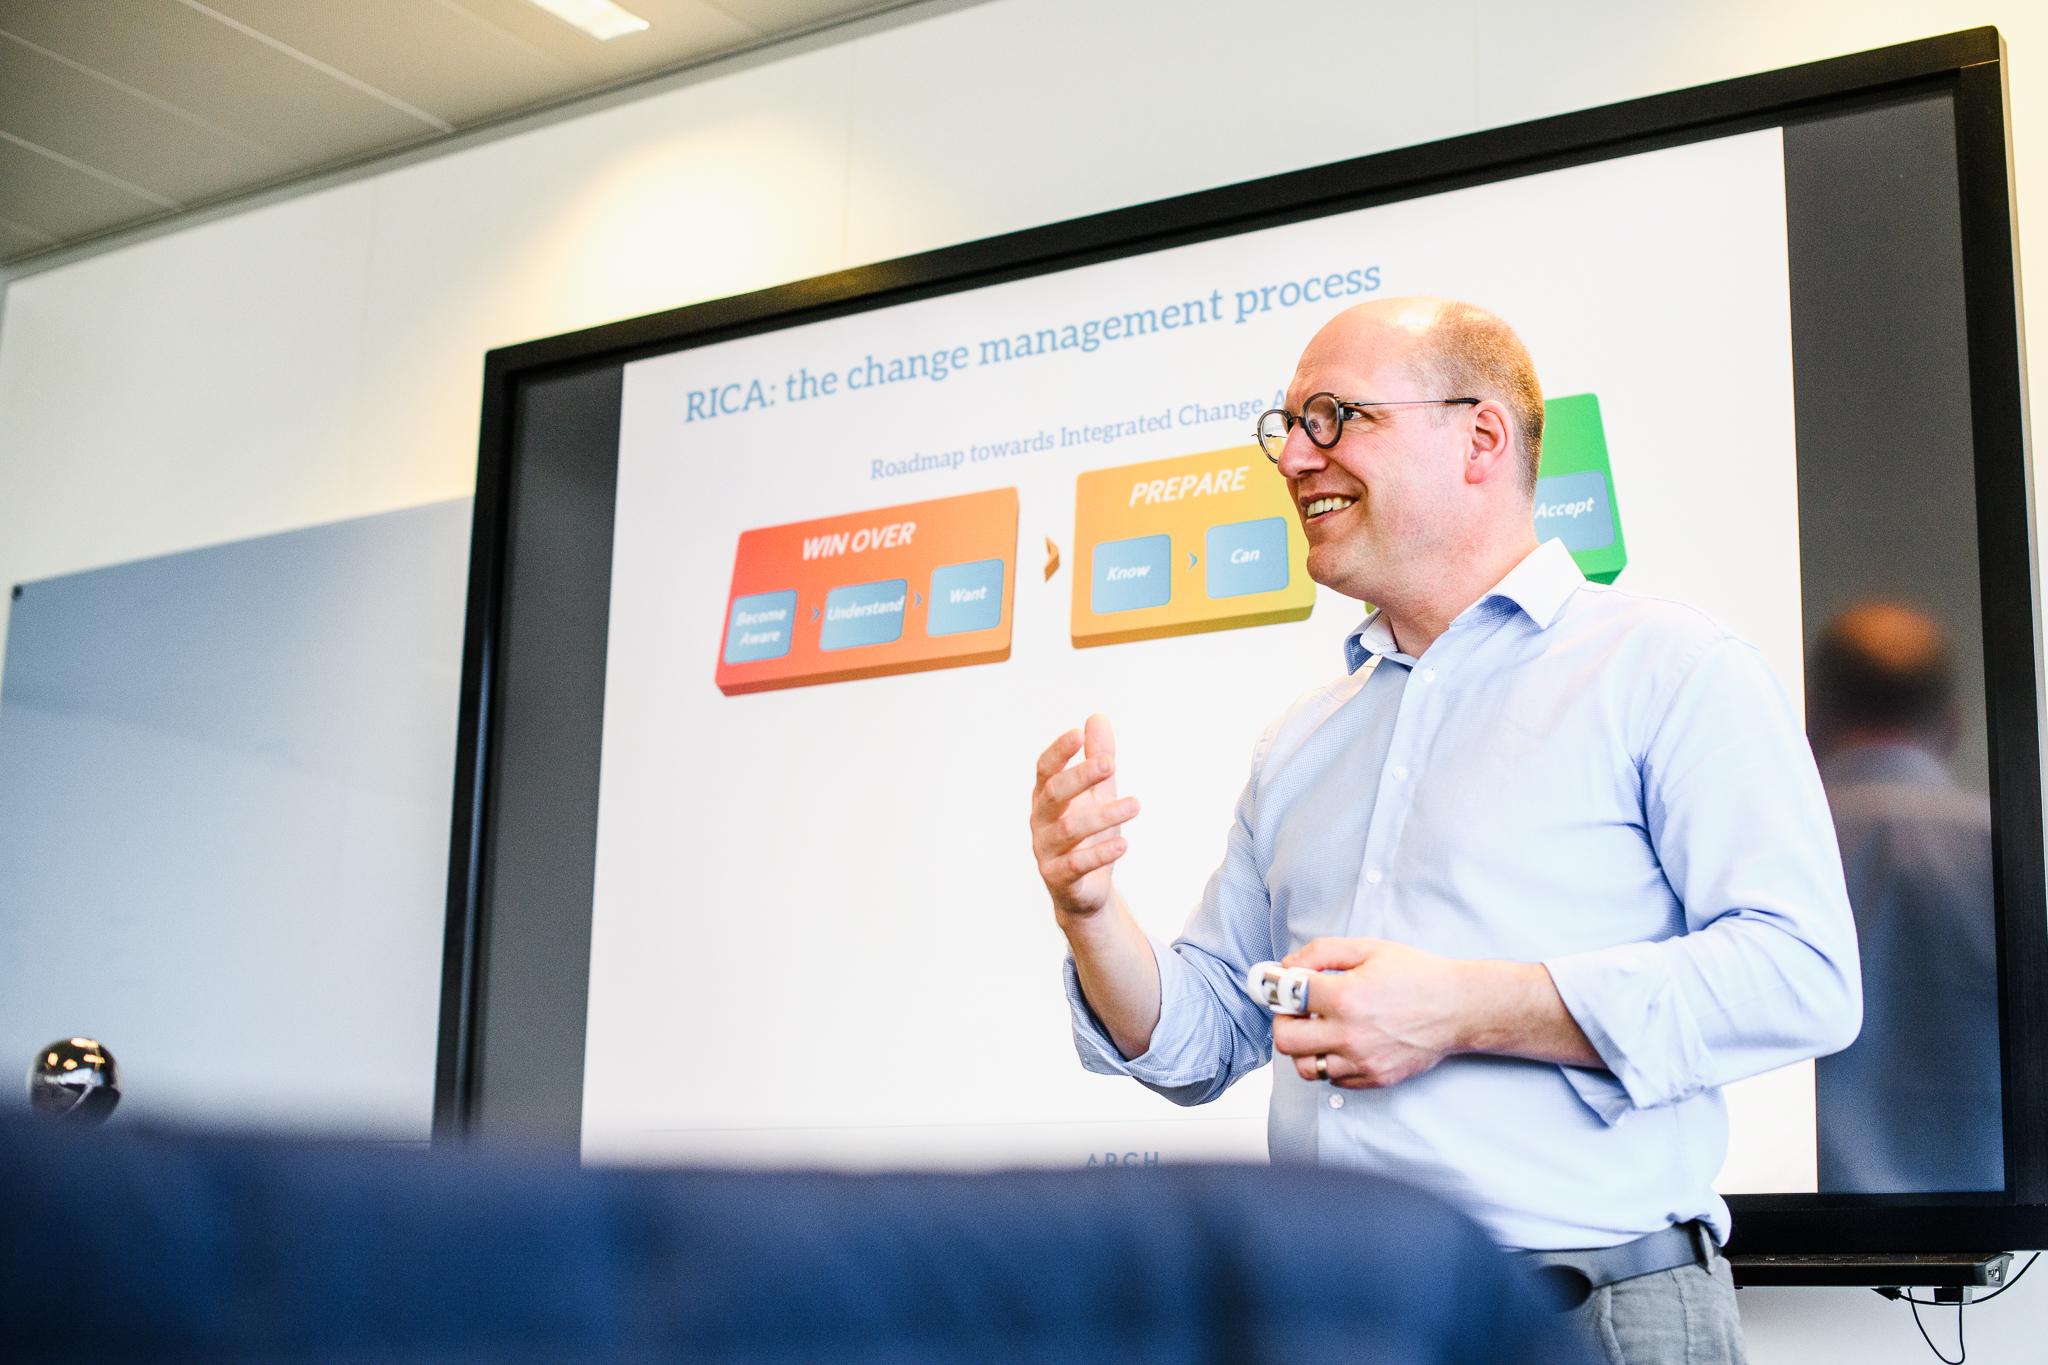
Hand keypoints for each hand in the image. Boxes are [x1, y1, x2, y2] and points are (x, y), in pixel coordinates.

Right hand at [1031, 714, 1139, 920]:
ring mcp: (1046, 851)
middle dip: (1080, 778)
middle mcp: (1041, 822)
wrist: (1083, 890)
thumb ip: (1097, 758)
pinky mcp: (1058, 878)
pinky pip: (1076, 865)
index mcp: (1046, 797)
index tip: (1077, 733)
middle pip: (1054, 795)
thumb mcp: (1097, 794)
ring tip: (1135, 804)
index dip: (1059, 752)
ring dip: (1103, 815)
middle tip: (1110, 763)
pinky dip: (1099, 854)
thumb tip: (1097, 717)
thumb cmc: (1089, 834)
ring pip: (1069, 830)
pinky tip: (1123, 844)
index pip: (1045, 770)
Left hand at [1269, 938, 1473, 1088]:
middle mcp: (1350, 1034)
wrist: (1459, 1008)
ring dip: (1303, 1047)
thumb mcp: (1368, 948)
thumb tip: (1287, 966)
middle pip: (1285, 1038)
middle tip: (1295, 1011)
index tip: (1279, 985)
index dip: (1278, 986)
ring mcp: (1362, 1061)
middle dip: (1283, 1021)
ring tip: (1318, 1029)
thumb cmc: (1416, 975)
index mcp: (1347, 996)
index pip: (1287, 995)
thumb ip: (1322, 953)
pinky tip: (1341, 1043)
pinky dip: (1328, 1062)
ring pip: (1304, 1066)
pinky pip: (1332, 1079)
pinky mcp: (1374, 1078)